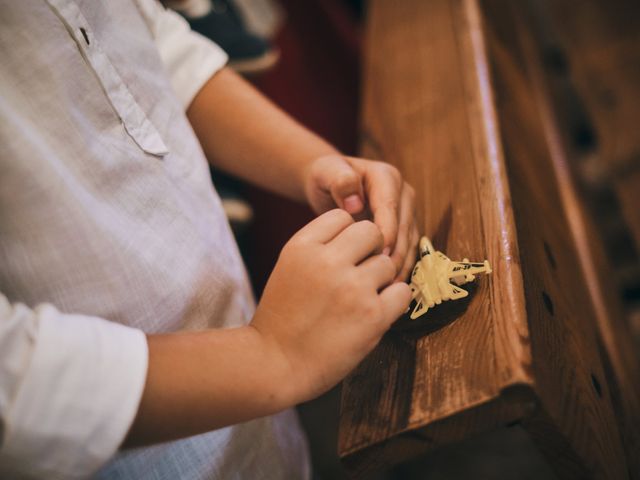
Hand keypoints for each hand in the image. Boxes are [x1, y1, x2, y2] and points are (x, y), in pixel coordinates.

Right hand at [251, 209, 411, 402]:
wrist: (275, 364)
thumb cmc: (283, 318)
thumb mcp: (289, 267)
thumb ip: (320, 246)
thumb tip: (361, 234)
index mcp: (302, 246)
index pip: (342, 216)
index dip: (347, 235)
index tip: (341, 255)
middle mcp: (327, 261)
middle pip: (371, 231)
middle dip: (369, 250)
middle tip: (359, 273)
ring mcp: (352, 288)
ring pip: (388, 262)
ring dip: (381, 279)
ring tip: (361, 299)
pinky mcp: (372, 315)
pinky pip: (402, 292)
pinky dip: (394, 301)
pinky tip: (375, 312)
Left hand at [304, 154, 418, 281]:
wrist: (329, 183)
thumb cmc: (325, 177)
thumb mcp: (326, 172)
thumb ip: (340, 181)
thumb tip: (355, 205)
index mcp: (386, 177)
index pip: (390, 207)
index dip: (387, 231)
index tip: (378, 253)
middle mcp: (402, 194)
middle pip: (405, 228)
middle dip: (396, 253)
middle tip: (383, 278)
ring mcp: (405, 213)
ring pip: (409, 242)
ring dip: (400, 265)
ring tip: (386, 288)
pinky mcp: (403, 230)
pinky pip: (406, 251)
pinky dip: (398, 269)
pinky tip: (387, 288)